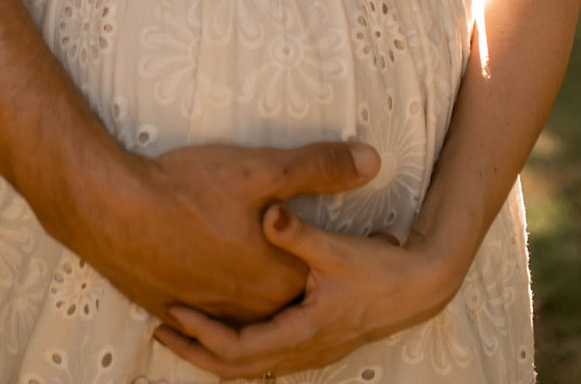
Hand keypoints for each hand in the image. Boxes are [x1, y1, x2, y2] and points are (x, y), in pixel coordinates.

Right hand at [68, 140, 381, 323]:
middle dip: (302, 284)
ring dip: (258, 297)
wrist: (108, 212)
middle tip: (323, 268)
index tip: (356, 245)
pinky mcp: (169, 306)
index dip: (339, 260)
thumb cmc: (185, 190)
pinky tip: (215, 281)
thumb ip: (319, 167)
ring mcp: (205, 311)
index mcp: (273, 279)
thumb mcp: (260, 168)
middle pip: (285, 302)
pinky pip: (205, 314)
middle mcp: (244, 306)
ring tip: (268, 277)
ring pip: (245, 312)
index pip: (320, 281)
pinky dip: (218, 301)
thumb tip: (373, 160)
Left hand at [153, 204, 460, 377]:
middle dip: (197, 351)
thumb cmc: (380, 269)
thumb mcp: (337, 249)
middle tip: (161, 329)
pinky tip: (223, 325)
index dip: (203, 335)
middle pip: (236, 369)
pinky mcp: (312, 343)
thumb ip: (299, 233)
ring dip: (214, 350)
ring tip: (181, 328)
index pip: (239, 350)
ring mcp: (308, 351)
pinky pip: (264, 356)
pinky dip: (236, 347)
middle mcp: (302, 351)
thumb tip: (269, 213)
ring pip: (249, 366)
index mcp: (303, 332)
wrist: (419, 287)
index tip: (174, 313)